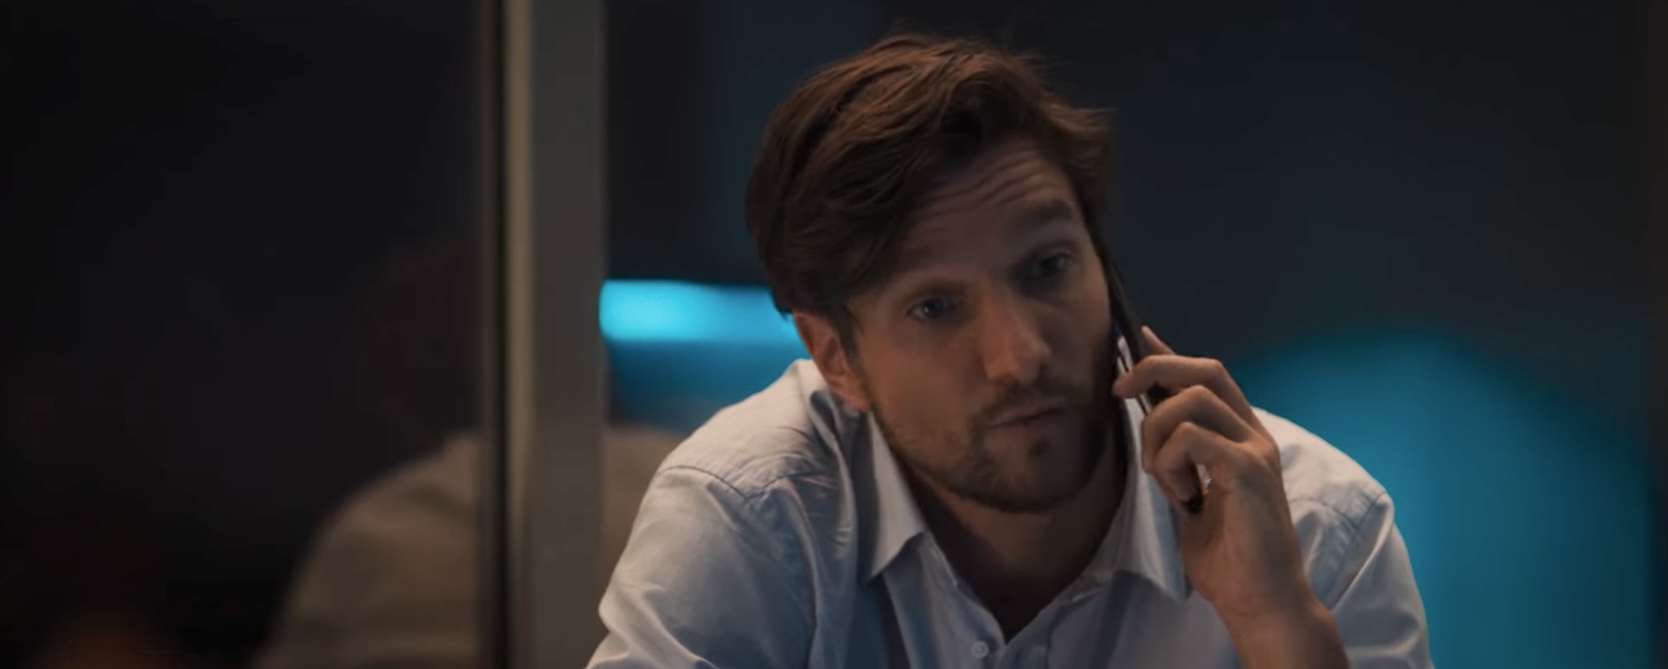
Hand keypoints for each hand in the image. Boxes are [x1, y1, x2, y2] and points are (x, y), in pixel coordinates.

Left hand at [1112, 328, 1344, 666]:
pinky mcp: (1250, 469)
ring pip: (1191, 402)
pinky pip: (1193, 438)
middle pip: (1205, 371)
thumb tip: (1147, 422)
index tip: (1135, 338)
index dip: (1168, 353)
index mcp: (1241, 436)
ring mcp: (1255, 449)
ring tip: (1163, 478)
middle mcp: (1253, 433)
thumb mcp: (1189, 494)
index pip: (1206, 376)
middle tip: (1119, 391)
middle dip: (1155, 368)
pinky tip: (1180, 494)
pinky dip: (1172, 461)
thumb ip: (1177, 457)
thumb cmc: (1227, 555)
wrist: (1259, 598)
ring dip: (1157, 434)